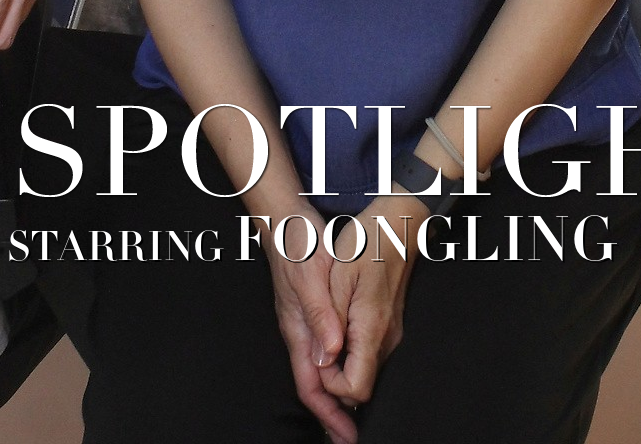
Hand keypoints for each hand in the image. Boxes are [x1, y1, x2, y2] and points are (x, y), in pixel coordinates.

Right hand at [261, 205, 357, 443]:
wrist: (286, 219)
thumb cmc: (297, 245)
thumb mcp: (311, 277)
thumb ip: (320, 316)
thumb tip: (331, 354)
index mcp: (298, 330)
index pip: (310, 385)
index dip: (328, 414)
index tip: (346, 437)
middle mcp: (299, 332)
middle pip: (314, 385)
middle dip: (332, 414)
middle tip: (351, 438)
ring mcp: (304, 323)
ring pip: (319, 370)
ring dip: (335, 395)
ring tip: (353, 415)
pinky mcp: (312, 312)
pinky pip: (323, 352)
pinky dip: (336, 370)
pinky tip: (348, 371)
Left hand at [319, 195, 423, 408]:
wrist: (399, 223)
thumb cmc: (366, 243)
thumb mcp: (338, 275)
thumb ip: (328, 319)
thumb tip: (322, 360)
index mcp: (372, 329)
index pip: (356, 389)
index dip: (331, 386)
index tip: (316, 359)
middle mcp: (387, 339)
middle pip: (361, 387)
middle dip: (333, 382)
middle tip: (314, 355)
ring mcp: (392, 333)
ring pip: (365, 372)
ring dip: (341, 368)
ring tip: (321, 343)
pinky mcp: (390, 326)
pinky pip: (369, 355)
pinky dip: (351, 356)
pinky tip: (336, 333)